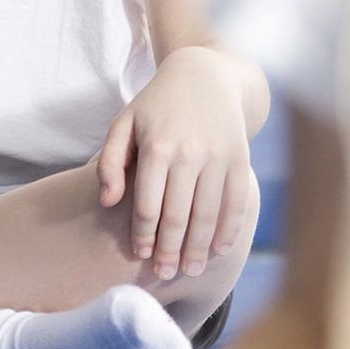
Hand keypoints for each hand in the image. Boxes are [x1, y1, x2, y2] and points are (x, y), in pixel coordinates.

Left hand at [95, 48, 256, 281]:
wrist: (205, 74)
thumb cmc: (156, 106)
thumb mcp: (124, 124)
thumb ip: (109, 163)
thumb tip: (109, 202)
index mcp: (157, 147)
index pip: (148, 205)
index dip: (143, 236)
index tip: (139, 255)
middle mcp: (189, 153)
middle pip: (179, 216)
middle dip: (170, 251)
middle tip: (164, 274)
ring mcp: (219, 156)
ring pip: (208, 214)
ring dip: (199, 248)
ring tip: (191, 271)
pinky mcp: (240, 158)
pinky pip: (236, 202)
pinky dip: (229, 229)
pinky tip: (219, 250)